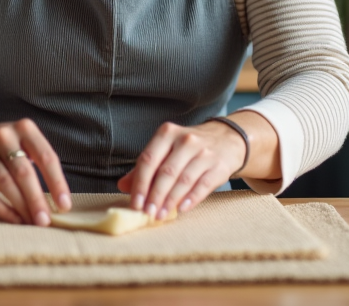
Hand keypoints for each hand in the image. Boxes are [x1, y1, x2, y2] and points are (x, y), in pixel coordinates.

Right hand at [0, 115, 71, 225]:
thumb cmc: (3, 147)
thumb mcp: (22, 142)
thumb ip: (39, 163)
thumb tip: (58, 201)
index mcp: (24, 128)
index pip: (46, 157)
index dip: (57, 183)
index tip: (64, 206)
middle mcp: (3, 136)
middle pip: (24, 172)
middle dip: (37, 199)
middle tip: (46, 221)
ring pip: (5, 183)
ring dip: (21, 207)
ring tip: (32, 222)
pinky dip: (2, 209)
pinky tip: (14, 220)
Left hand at [116, 120, 246, 220]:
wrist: (226, 139)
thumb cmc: (188, 148)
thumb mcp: (166, 150)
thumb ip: (145, 168)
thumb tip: (122, 186)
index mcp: (167, 133)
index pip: (148, 159)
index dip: (140, 183)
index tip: (135, 203)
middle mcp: (186, 140)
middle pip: (166, 171)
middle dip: (154, 195)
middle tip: (147, 212)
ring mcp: (204, 152)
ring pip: (184, 180)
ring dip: (170, 200)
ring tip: (161, 215)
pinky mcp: (219, 165)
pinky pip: (203, 184)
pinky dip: (191, 198)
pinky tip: (181, 209)